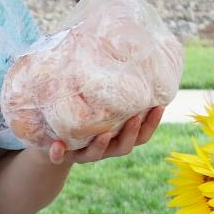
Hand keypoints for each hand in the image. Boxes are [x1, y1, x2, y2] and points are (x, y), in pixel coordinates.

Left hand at [47, 104, 166, 165]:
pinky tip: (56, 146)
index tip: (159, 106)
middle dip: (131, 133)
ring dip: (101, 145)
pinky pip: (58, 158)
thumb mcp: (99, 103)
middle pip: (124, 147)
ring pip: (96, 154)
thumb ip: (112, 92)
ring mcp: (83, 153)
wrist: (54, 139)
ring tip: (103, 134)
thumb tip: (131, 55)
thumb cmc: (84, 115)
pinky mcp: (60, 154)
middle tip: (135, 118)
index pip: (141, 135)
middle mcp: (104, 148)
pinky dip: (58, 154)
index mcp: (117, 138)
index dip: (151, 123)